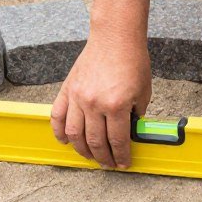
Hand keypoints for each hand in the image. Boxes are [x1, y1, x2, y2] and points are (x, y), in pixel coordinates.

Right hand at [51, 33, 152, 169]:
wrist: (115, 38)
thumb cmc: (132, 61)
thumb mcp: (143, 92)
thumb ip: (135, 115)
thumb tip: (130, 133)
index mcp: (116, 106)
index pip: (117, 141)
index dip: (121, 156)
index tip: (123, 163)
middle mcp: (94, 104)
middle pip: (95, 142)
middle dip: (103, 158)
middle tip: (107, 164)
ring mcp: (78, 98)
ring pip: (74, 134)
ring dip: (82, 150)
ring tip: (89, 156)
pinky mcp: (68, 90)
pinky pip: (57, 116)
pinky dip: (59, 132)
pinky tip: (65, 141)